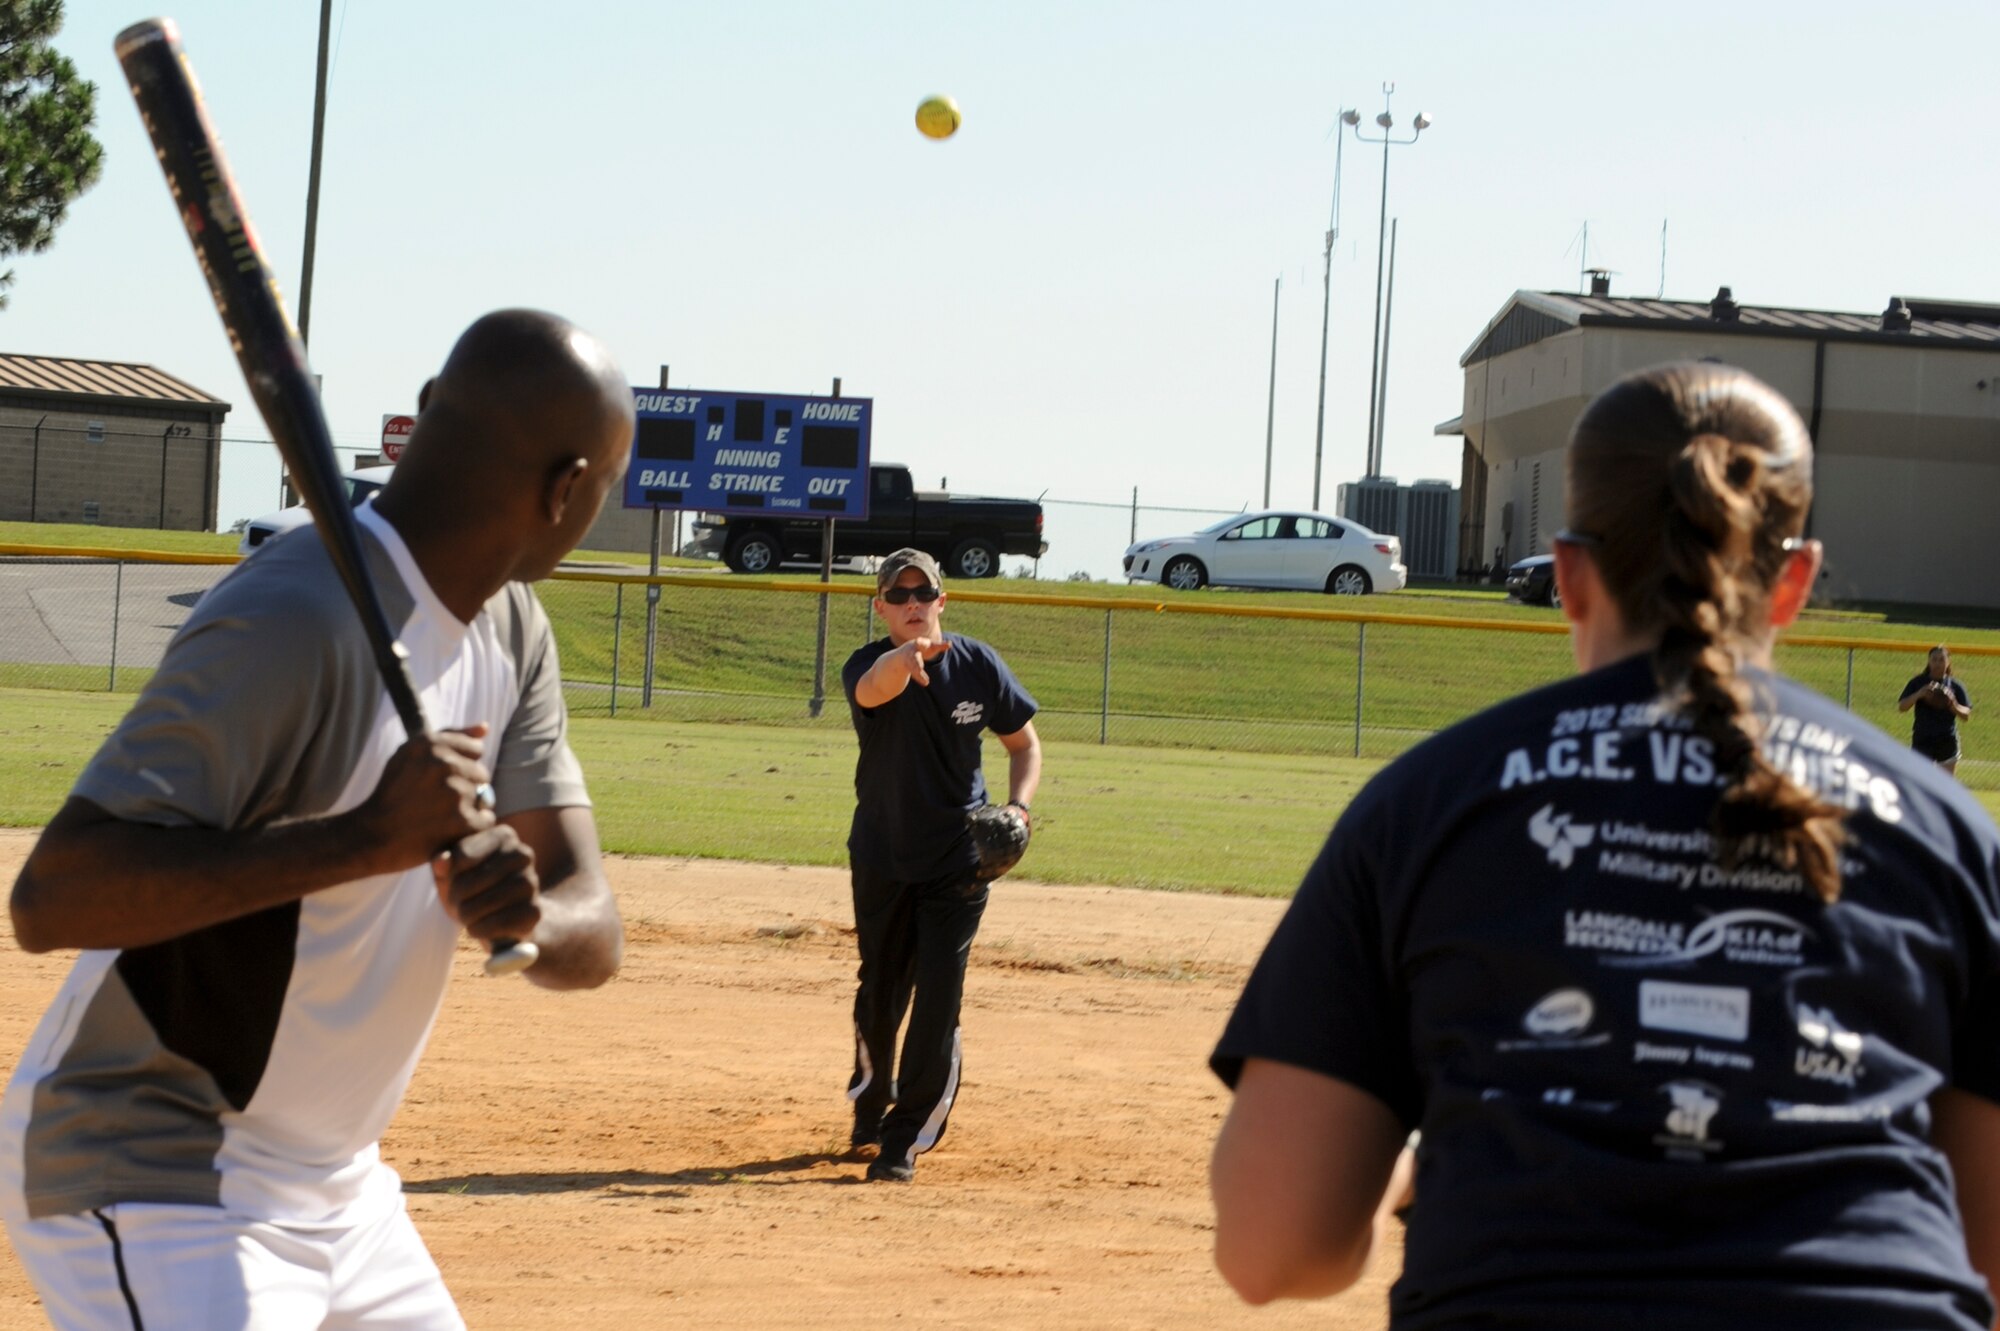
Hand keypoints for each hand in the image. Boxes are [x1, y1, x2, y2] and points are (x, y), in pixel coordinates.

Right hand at [351, 726, 495, 874]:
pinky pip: (485, 820)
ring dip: (469, 808)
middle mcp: (444, 763)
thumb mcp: (410, 754)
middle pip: (481, 774)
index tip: (441, 779)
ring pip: (484, 797)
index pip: (475, 749)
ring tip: (440, 816)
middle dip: (466, 787)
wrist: (372, 835)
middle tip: (438, 802)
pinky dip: (472, 828)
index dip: (461, 765)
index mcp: (431, 743)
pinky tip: (449, 830)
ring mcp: (455, 792)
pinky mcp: (463, 820)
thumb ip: (450, 736)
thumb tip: (485, 727)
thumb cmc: (393, 793)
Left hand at [432, 822, 542, 945]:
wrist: (503, 918)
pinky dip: (480, 930)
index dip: (446, 876)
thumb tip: (440, 861)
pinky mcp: (534, 911)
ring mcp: (532, 883)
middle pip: (467, 883)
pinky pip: (495, 924)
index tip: (452, 882)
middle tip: (458, 904)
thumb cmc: (472, 888)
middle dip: (454, 899)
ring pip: (480, 905)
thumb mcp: (451, 871)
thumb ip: (441, 861)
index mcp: (504, 835)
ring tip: (468, 915)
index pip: (460, 856)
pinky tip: (479, 927)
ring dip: (465, 916)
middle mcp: (522, 854)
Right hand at [895, 636, 947, 686]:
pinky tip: (925, 683)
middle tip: (920, 667)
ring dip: (919, 674)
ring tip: (926, 682)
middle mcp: (912, 652)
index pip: (920, 643)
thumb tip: (950, 644)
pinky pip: (914, 674)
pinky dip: (920, 678)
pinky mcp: (908, 669)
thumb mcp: (931, 645)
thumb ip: (940, 645)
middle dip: (916, 663)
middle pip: (915, 658)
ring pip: (914, 668)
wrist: (903, 654)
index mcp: (919, 644)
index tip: (918, 641)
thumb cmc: (922, 648)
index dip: (919, 642)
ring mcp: (909, 661)